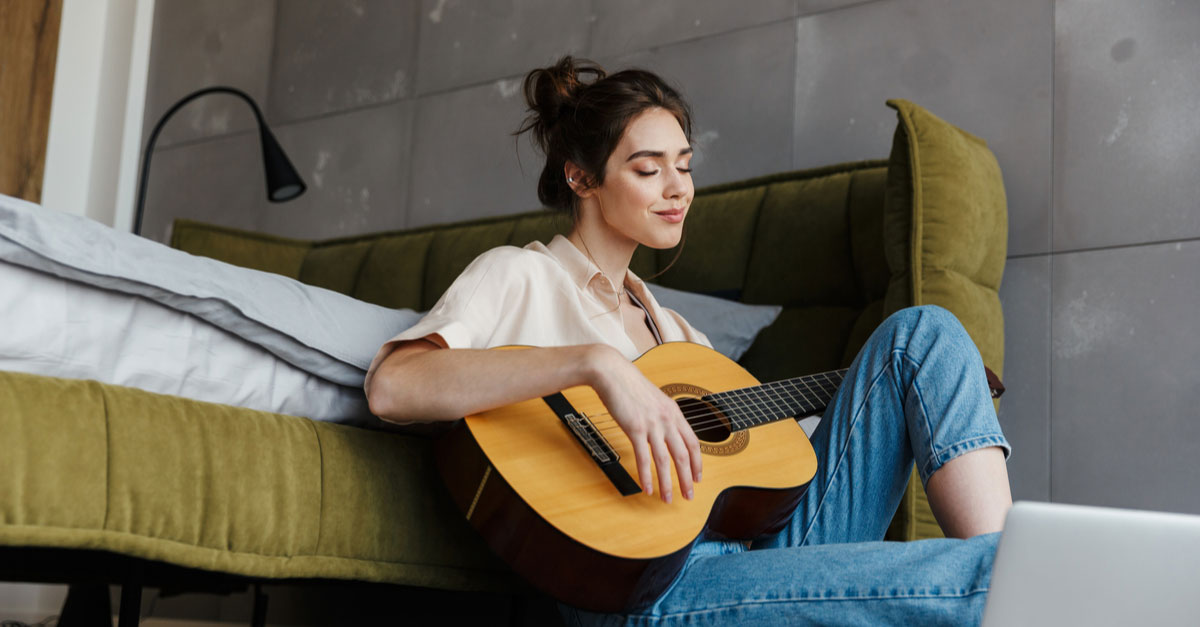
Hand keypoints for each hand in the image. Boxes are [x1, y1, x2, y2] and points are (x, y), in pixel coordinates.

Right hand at [587, 346, 702, 502]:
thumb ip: (662, 416)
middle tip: (689, 496)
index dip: (697, 463)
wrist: (612, 372)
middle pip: (683, 455)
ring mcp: (653, 424)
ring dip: (668, 483)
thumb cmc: (629, 384)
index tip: (698, 477)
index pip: (693, 442)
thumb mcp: (654, 399)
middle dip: (687, 479)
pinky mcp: (635, 428)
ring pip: (665, 460)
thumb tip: (665, 432)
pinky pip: (643, 458)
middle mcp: (667, 419)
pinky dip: (646, 476)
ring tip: (668, 498)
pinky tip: (647, 488)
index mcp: (674, 412)